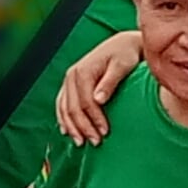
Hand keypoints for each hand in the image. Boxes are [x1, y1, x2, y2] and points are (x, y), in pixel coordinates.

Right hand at [51, 30, 146, 144]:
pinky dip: (63, 119)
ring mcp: (69, 80)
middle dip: (83, 127)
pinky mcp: (70, 85)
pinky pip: (62, 104)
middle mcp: (71, 75)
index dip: (94, 119)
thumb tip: (99, 100)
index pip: (85, 101)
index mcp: (83, 71)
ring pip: (64, 108)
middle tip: (95, 142)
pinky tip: (67, 131)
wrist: (122, 45)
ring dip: (71, 127)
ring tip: (81, 142)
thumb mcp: (122, 66)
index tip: (105, 132)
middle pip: (72, 108)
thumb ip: (110, 82)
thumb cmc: (125, 55)